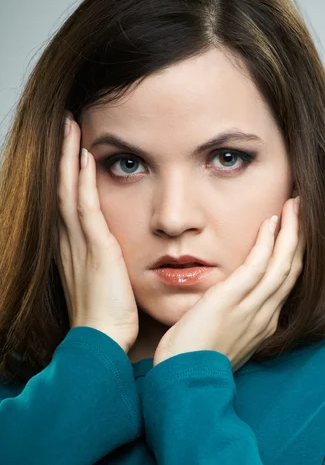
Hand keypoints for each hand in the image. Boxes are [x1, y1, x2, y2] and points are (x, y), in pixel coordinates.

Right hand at [55, 112, 138, 352]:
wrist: (103, 340)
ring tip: (70, 126)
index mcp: (77, 249)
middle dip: (63, 155)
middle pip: (63, 188)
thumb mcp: (109, 283)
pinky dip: (83, 180)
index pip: (70, 201)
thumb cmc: (111, 317)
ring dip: (70, 157)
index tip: (75, 147)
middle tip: (65, 124)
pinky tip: (86, 157)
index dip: (69, 173)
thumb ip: (112, 263)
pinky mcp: (95, 249)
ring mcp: (80, 244)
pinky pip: (85, 207)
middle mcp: (72, 242)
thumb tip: (121, 254)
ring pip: (70, 190)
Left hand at [153, 197, 303, 371]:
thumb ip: (233, 318)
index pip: (285, 282)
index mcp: (263, 324)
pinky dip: (268, 242)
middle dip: (299, 237)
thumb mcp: (223, 338)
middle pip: (291, 269)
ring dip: (291, 232)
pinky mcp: (232, 302)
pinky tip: (271, 221)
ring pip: (283, 264)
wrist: (183, 383)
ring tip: (294, 204)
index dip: (292, 254)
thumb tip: (230, 303)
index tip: (293, 231)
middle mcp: (265, 316)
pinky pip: (258, 266)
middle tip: (301, 208)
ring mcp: (252, 310)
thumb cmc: (195, 361)